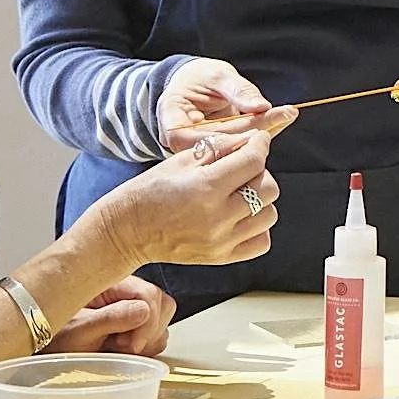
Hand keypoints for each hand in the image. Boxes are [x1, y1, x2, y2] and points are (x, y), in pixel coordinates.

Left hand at [48, 277, 176, 355]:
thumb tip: (144, 311)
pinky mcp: (133, 325)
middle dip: (149, 331)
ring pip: (162, 320)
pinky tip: (123, 352)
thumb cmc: (51, 338)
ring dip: (146, 341)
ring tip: (118, 349)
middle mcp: (124, 292)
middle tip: (123, 346)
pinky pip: (156, 333)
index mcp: (111, 284)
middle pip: (162, 304)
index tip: (132, 345)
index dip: (147, 321)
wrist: (40, 349)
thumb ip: (110, 319)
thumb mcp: (77, 331)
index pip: (149, 294)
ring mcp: (130, 308)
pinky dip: (145, 346)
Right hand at [95, 128, 279, 268]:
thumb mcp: (183, 159)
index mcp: (206, 187)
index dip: (259, 145)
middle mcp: (217, 217)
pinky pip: (261, 241)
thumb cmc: (151, 191)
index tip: (257, 142)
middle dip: (259, 173)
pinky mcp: (221, 257)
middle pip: (269, 188)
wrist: (128, 230)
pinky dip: (257, 227)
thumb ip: (222, 148)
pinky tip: (239, 217)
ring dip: (260, 200)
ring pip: (270, 214)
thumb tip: (252, 141)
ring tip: (238, 195)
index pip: (254, 161)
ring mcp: (221, 241)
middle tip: (241, 170)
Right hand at [158, 59, 295, 151]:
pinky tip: (281, 119)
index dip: (224, 137)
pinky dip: (262, 133)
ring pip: (233, 149)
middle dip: (253, 132)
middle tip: (283, 114)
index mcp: (171, 121)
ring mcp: (199, 150)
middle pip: (217, 145)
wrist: (197, 82)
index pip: (192, 139)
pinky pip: (241, 145)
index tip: (255, 128)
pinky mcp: (218, 150)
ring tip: (286, 114)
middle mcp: (181, 141)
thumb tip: (260, 106)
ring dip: (262, 133)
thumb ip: (237, 90)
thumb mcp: (216, 75)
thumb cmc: (200, 77)